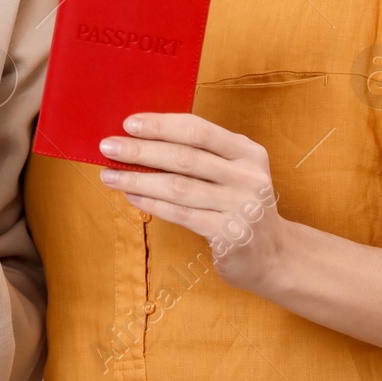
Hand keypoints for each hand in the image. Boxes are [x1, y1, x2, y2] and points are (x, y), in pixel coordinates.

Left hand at [97, 113, 285, 290]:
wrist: (274, 256)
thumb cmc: (237, 205)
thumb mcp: (232, 172)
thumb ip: (200, 155)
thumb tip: (140, 138)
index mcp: (248, 152)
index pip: (199, 130)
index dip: (161, 125)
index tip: (128, 123)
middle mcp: (249, 177)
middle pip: (184, 157)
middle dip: (141, 150)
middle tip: (107, 147)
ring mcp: (242, 207)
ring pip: (179, 187)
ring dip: (138, 179)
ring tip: (109, 175)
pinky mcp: (230, 235)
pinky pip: (182, 214)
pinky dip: (152, 203)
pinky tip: (131, 196)